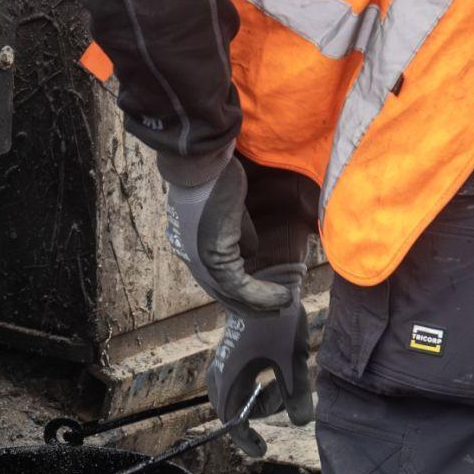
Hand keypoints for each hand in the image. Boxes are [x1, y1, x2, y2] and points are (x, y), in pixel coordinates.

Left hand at [162, 150, 293, 314]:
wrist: (201, 161)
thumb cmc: (214, 172)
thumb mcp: (228, 207)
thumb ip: (238, 231)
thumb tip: (251, 250)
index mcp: (189, 243)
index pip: (213, 277)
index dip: (237, 291)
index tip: (258, 299)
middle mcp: (191, 255)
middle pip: (221, 292)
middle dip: (249, 306)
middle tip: (273, 312)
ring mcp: (200, 258)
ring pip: (232, 293)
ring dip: (261, 303)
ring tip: (284, 304)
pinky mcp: (214, 255)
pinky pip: (240, 285)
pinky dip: (262, 294)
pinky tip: (282, 296)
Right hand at [208, 265, 314, 459]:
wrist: (268, 281)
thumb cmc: (278, 321)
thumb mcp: (293, 360)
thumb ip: (296, 393)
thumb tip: (300, 422)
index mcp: (232, 376)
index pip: (232, 421)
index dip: (246, 440)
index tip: (262, 450)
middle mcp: (221, 370)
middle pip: (231, 409)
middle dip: (255, 414)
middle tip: (282, 403)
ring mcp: (224, 359)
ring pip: (233, 393)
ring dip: (256, 397)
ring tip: (280, 384)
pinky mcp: (231, 349)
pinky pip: (235, 378)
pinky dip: (252, 384)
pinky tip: (272, 371)